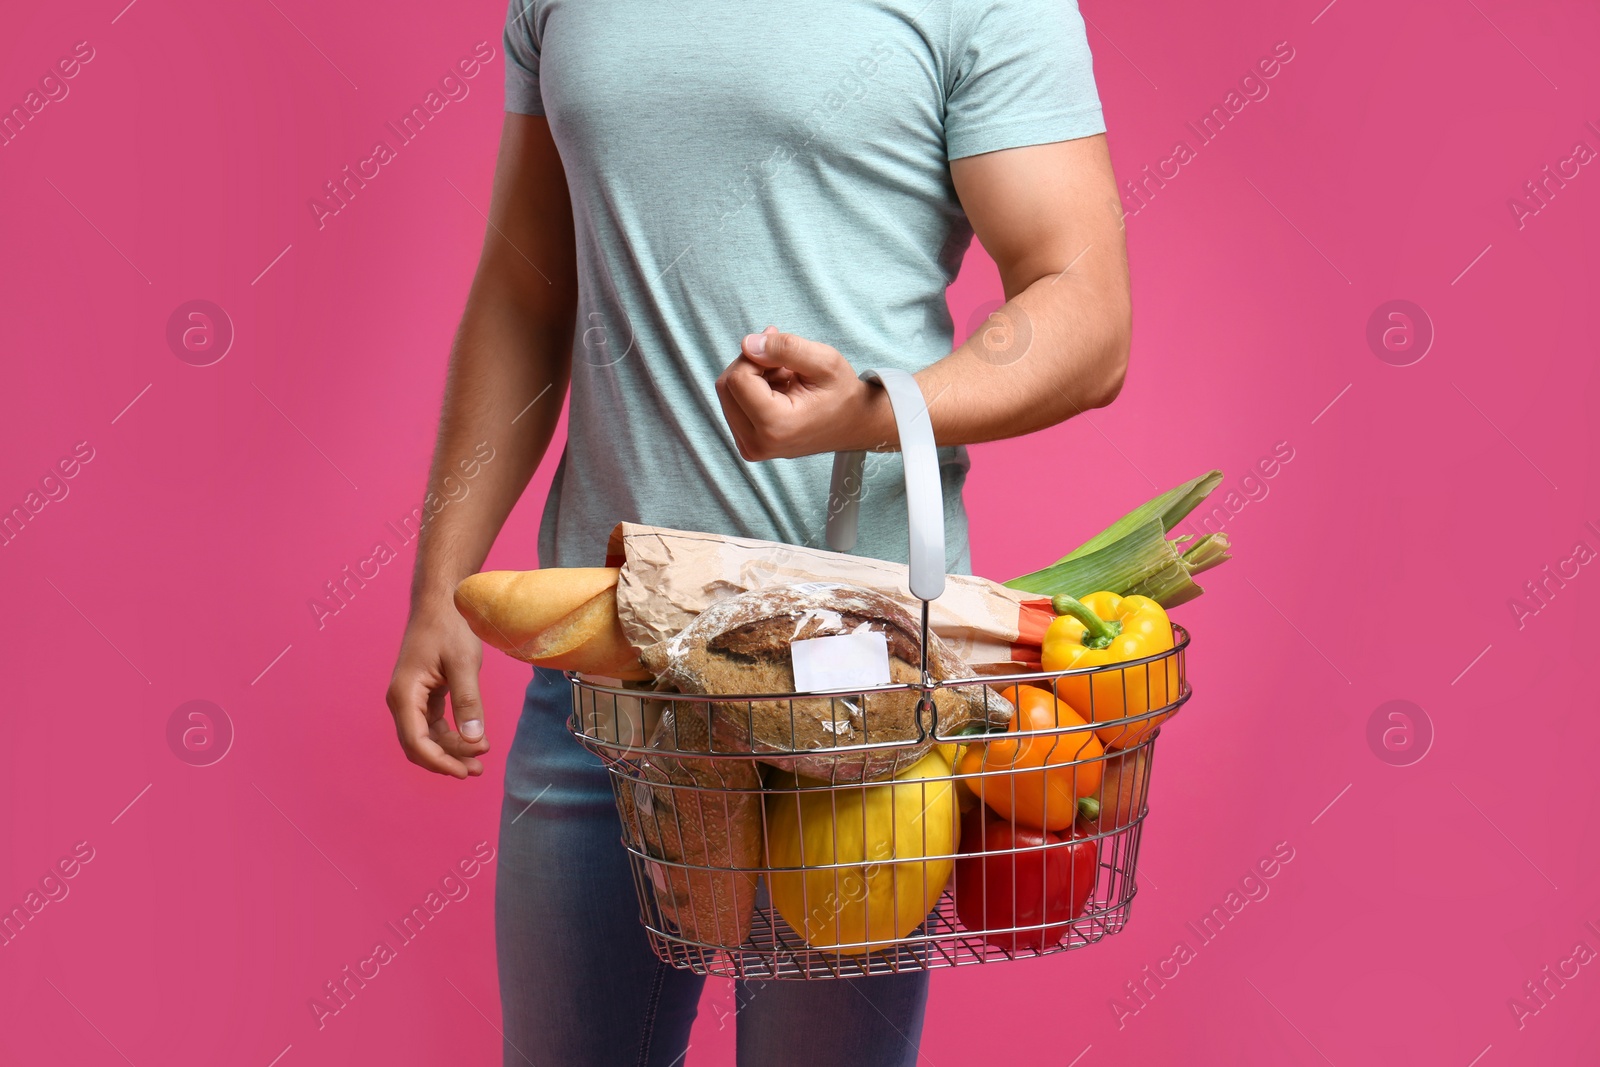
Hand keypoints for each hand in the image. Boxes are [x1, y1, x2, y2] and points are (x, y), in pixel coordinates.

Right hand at [386, 597, 489, 778]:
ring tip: (479, 760)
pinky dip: (451, 736)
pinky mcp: (423, 695)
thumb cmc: (449, 627)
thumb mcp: (464, 663)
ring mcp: (411, 699)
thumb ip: (468, 702)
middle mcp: (401, 700)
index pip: (416, 741)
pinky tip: (472, 741)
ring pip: (426, 737)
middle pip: (418, 745)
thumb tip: (473, 740)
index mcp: (404, 694)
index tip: (465, 771)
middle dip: (446, 760)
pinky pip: (432, 725)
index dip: (440, 761)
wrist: (441, 601)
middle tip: (477, 770)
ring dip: (450, 750)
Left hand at [715, 326, 887, 459]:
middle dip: (752, 366)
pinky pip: (734, 404)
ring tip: (787, 381)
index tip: (785, 359)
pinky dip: (752, 390)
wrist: (854, 425)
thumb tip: (747, 344)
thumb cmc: (842, 395)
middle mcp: (756, 444)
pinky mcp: (748, 445)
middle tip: (787, 366)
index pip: (738, 378)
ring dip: (753, 377)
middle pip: (726, 386)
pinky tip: (779, 392)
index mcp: (775, 426)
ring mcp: (750, 448)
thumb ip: (786, 348)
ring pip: (727, 394)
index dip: (758, 357)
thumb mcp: (824, 361)